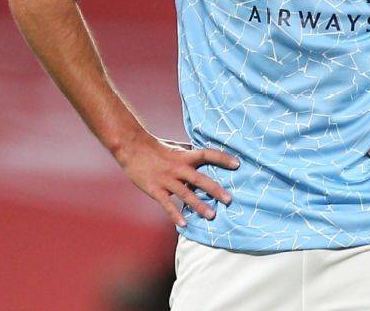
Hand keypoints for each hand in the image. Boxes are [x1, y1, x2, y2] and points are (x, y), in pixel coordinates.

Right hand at [114, 134, 240, 226]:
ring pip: (186, 194)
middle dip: (215, 189)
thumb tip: (204, 153)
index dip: (223, 158)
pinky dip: (175, 214)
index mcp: (184, 156)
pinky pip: (167, 204)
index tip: (238, 164)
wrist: (131, 148)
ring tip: (212, 216)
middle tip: (230, 199)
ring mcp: (166, 179)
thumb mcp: (175, 146)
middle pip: (200, 179)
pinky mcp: (155, 189)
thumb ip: (189, 152)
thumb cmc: (155, 147)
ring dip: (199, 205)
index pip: (207, 154)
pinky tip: (184, 224)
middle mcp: (178, 168)